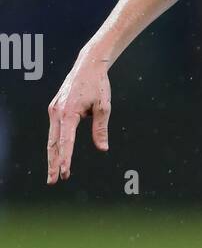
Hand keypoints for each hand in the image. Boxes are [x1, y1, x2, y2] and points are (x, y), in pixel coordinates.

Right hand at [47, 51, 112, 183]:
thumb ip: (101, 128)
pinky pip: (54, 131)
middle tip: (53, 181)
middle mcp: (57, 112)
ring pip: (51, 138)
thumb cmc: (98, 85)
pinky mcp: (55, 108)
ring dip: (53, 157)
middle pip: (53, 143)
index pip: (66, 141)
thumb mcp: (104, 107)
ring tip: (54, 175)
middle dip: (53, 163)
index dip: (65, 158)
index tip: (65, 172)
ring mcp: (54, 110)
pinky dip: (55, 145)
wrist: (88, 66)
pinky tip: (57, 156)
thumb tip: (103, 148)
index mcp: (68, 112)